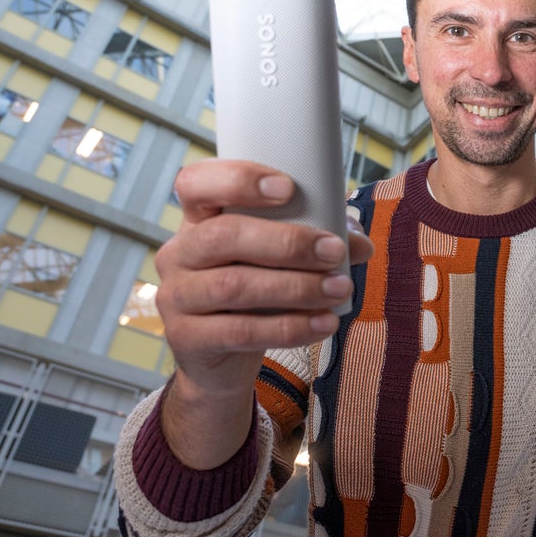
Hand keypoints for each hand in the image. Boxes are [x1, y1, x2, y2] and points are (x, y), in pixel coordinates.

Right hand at [154, 159, 373, 466]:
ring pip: (233, 286)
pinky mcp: (186, 339)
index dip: (238, 179)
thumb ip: (316, 240)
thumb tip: (360, 244)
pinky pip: (241, 331)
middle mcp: (179, 253)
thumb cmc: (255, 292)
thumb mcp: (278, 260)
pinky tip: (324, 323)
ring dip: (297, 287)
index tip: (288, 188)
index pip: (197, 183)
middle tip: (335, 251)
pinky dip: (290, 327)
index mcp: (199, 219)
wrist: (222, 357)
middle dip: (287, 242)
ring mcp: (175, 297)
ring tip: (340, 289)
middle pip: (223, 235)